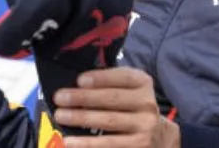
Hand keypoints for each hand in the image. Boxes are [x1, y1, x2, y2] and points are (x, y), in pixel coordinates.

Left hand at [52, 67, 178, 147]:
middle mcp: (147, 104)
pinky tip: (71, 141)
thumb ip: (107, 84)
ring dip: (81, 118)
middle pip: (112, 99)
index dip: (101, 78)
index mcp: (142, 83)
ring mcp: (145, 127)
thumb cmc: (131, 107)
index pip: (122, 77)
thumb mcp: (127, 89)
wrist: (159, 136)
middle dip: (83, 98)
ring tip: (61, 116)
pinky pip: (109, 144)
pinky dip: (88, 143)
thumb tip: (74, 86)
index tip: (80, 80)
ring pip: (109, 121)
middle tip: (59, 98)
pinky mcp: (139, 146)